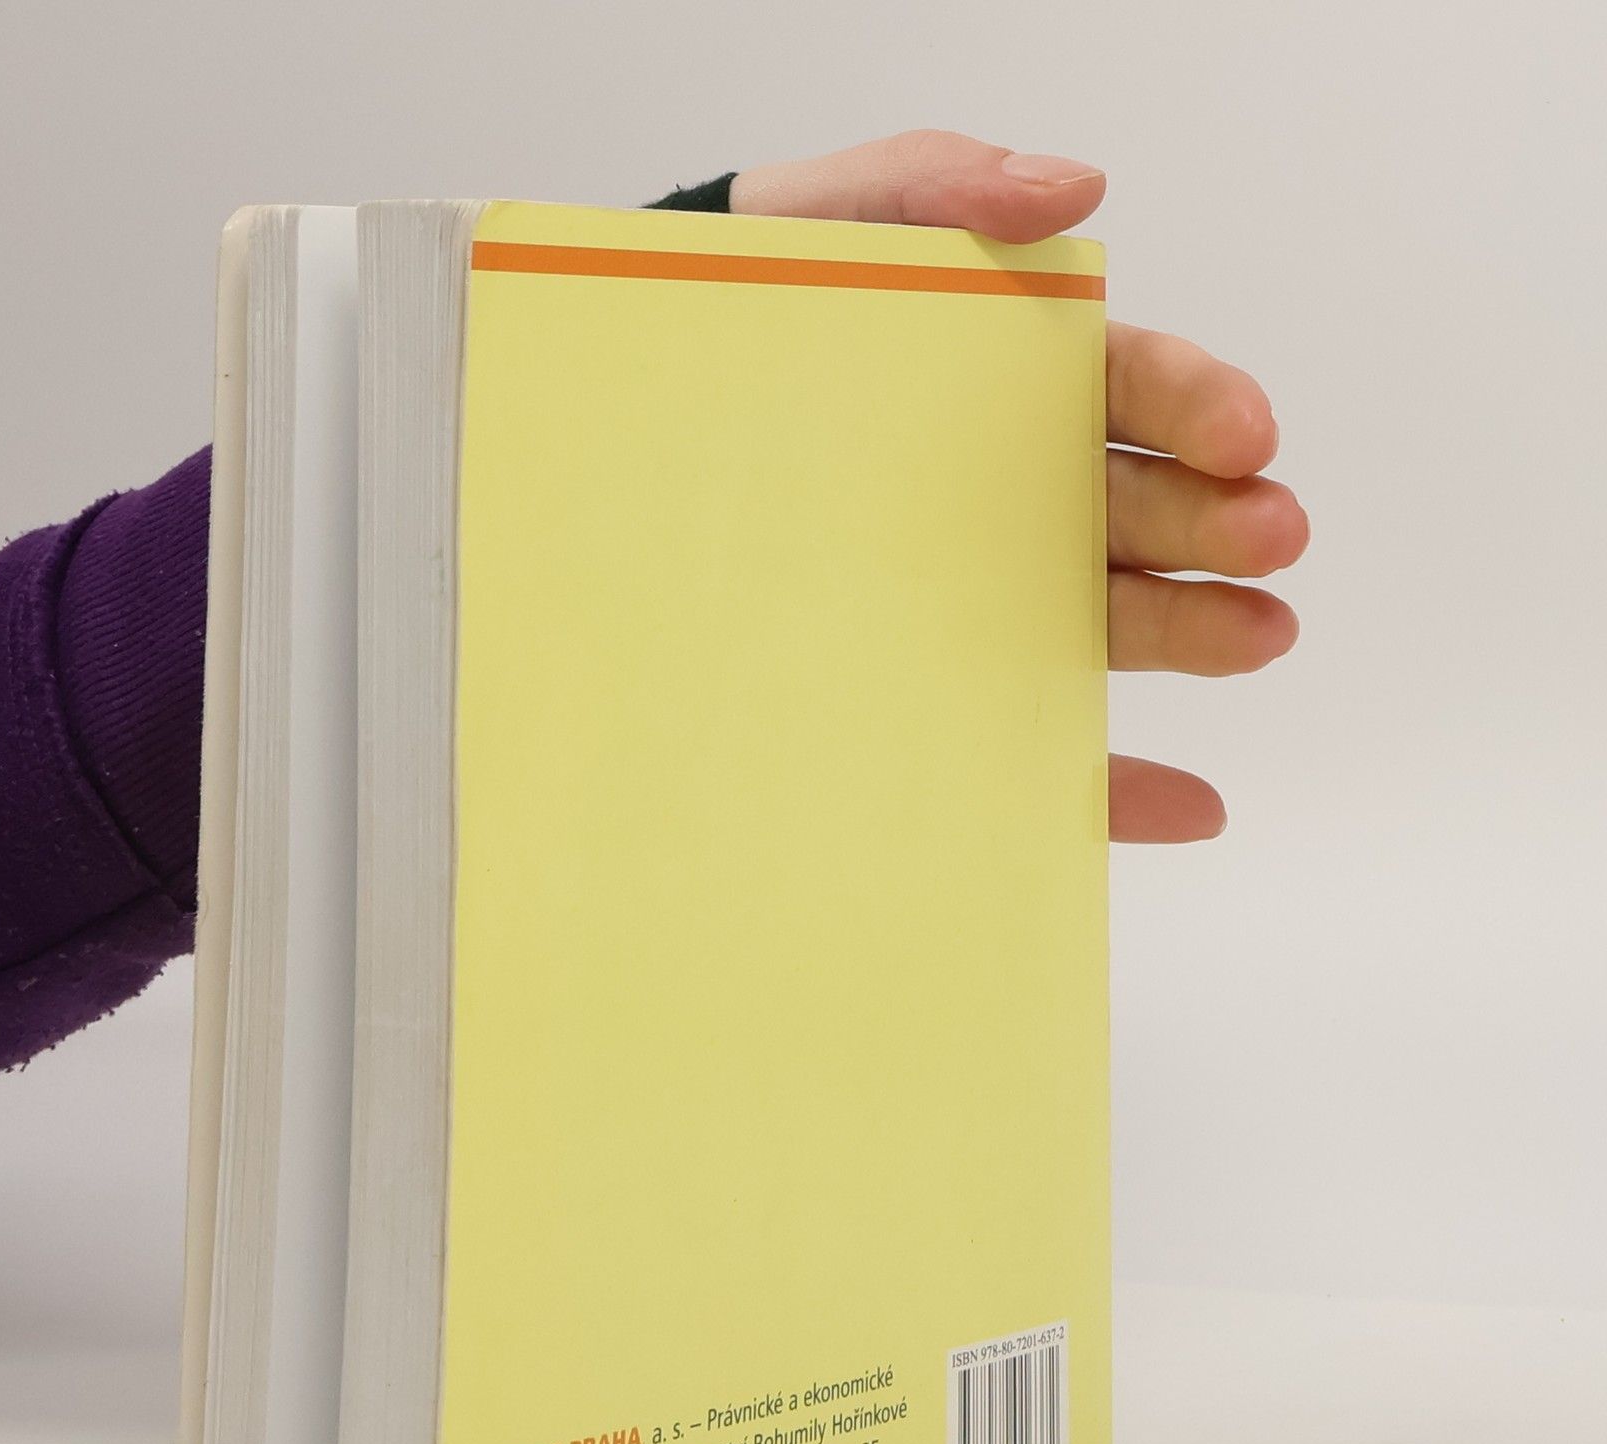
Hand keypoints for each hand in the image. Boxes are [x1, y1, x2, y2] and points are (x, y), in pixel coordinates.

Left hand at [731, 131, 1307, 842]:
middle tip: (1272, 534)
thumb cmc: (737, 315)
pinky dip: (1114, 782)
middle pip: (1137, 508)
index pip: (1127, 390)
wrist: (628, 433)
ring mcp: (980, 598)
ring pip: (1109, 619)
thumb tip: (1079, 184)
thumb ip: (939, 186)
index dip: (1197, 404)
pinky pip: (1033, 740)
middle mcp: (1011, 497)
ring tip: (1260, 636)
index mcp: (1007, 386)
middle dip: (1219, 519)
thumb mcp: (823, 225)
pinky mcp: (940, 690)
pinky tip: (1190, 803)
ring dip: (1197, 631)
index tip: (1245, 432)